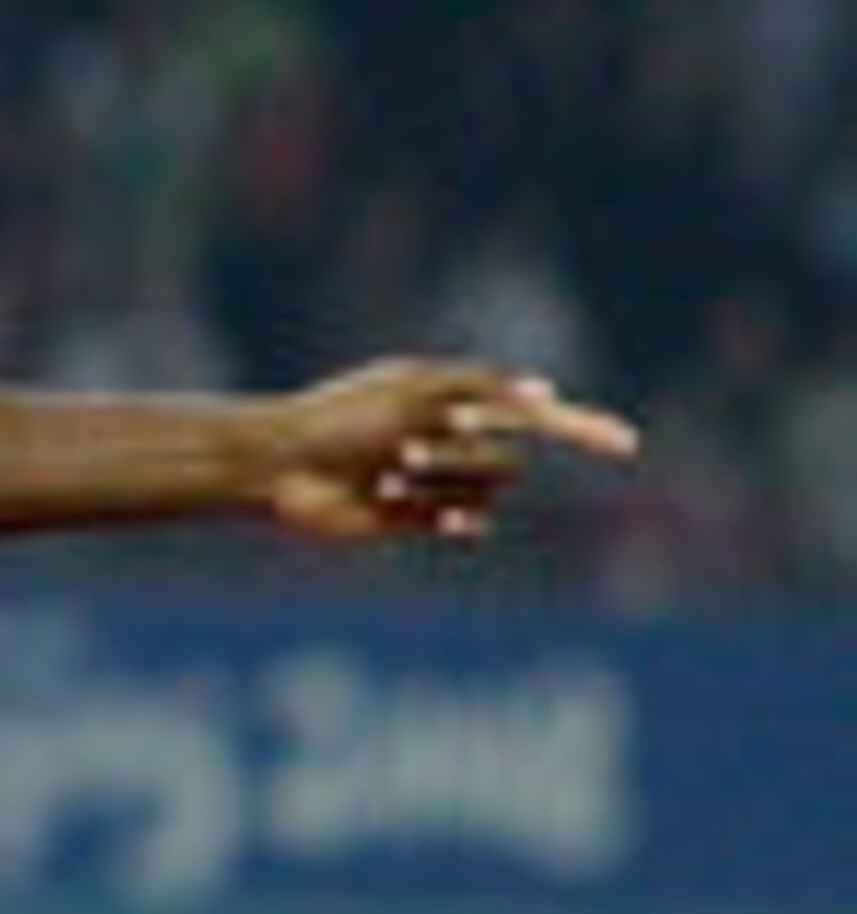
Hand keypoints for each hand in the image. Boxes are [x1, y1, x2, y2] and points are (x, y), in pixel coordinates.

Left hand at [255, 361, 639, 546]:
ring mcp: (445, 484)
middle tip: (403, 448)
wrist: (283, 468)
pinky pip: (468, 525)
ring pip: (489, 495)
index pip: (542, 416)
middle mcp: (460, 439)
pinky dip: (442, 516)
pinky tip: (396, 504)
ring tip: (387, 474)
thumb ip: (480, 388)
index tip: (629, 447)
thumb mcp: (409, 388)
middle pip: (510, 461)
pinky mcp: (424, 521)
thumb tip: (545, 392)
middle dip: (463, 456)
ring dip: (443, 484)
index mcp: (460, 397)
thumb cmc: (339, 419)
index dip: (586, 430)